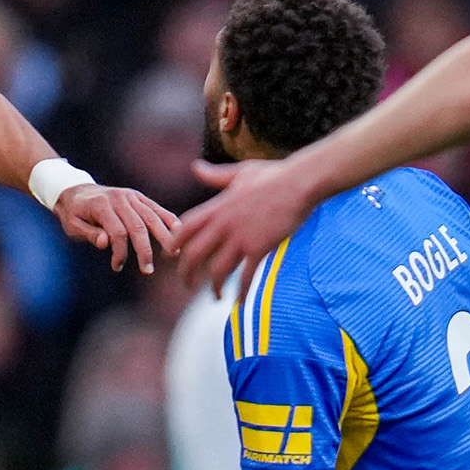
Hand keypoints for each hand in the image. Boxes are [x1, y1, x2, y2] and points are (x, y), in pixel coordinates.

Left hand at [55, 185, 179, 273]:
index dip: (120, 252)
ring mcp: (130, 196)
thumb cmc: (74, 214)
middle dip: (144, 250)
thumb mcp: (73, 226)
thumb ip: (89, 234)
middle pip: (138, 226)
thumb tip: (106, 243)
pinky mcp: (137, 196)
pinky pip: (155, 208)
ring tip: (174, 253)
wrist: (76, 191)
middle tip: (148, 270)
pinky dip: (169, 218)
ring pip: (151, 217)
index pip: (117, 232)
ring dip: (164, 236)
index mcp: (101, 205)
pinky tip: (179, 231)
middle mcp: (118, 198)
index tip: (116, 267)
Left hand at [176, 158, 321, 295]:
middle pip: (193, 254)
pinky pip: (245, 276)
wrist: (299, 184)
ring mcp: (240, 237)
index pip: (185, 229)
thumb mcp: (239, 173)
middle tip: (186, 285)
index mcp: (216, 207)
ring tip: (214, 296)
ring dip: (213, 287)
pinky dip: (240, 291)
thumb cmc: (272, 176)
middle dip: (186, 274)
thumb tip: (195, 167)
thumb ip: (215, 176)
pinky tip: (238, 301)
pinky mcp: (259, 248)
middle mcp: (222, 224)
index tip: (170, 257)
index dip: (174, 244)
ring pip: (217, 270)